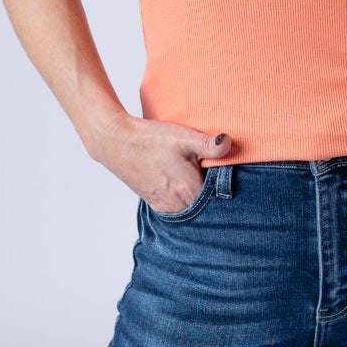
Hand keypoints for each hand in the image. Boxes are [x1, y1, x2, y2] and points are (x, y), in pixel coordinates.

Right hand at [89, 112, 232, 211]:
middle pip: (206, 207)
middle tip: (212, 177)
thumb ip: (211, 145)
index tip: (229, 178)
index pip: (219, 199)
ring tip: (196, 179)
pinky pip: (177, 209)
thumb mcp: (185, 138)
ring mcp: (165, 207)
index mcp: (190, 191)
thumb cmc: (151, 139)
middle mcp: (178, 205)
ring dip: (198, 199)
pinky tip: (182, 185)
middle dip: (213, 196)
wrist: (117, 142)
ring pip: (191, 209)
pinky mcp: (155, 204)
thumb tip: (229, 144)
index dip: (226, 189)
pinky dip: (184, 200)